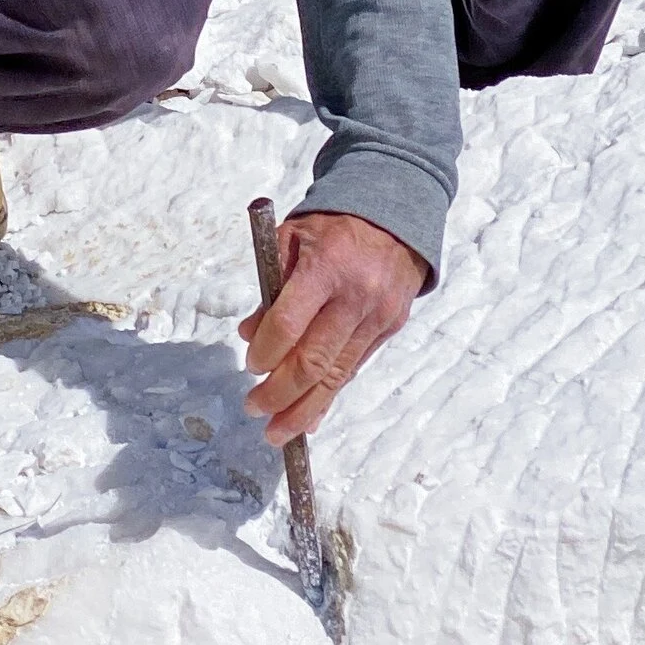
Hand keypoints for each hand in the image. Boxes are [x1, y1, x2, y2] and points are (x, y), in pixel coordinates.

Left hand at [238, 212, 427, 447]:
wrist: (395, 211)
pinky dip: (329, 395)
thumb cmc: (332, 225)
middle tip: (253, 408)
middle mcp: (356, 297)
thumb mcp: (290, 238)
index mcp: (326, 267)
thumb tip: (251, 336)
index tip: (249, 366)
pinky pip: (354, 369)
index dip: (266, 353)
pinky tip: (309, 416)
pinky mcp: (390, 328)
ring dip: (304, 410)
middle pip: (314, 362)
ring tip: (278, 432)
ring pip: (337, 376)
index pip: (288, 324)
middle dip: (279, 394)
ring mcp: (378, 316)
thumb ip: (270, 287)